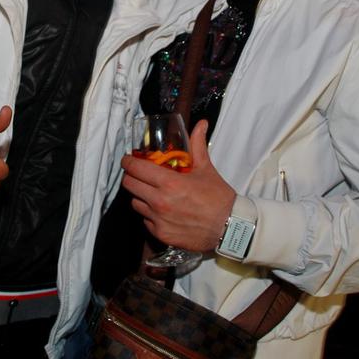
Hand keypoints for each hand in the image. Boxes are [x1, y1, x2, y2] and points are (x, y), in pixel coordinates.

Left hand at [122, 120, 235, 251]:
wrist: (230, 228)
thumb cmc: (218, 198)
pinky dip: (149, 214)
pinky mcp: (160, 234)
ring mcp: (158, 219)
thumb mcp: (206, 168)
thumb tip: (200, 124)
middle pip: (129, 185)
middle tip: (139, 174)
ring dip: (140, 195)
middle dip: (132, 176)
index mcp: (169, 183)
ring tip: (152, 192)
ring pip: (135, 202)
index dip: (128, 162)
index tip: (129, 159)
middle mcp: (159, 202)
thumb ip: (198, 145)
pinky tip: (162, 210)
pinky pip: (145, 219)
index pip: (135, 168)